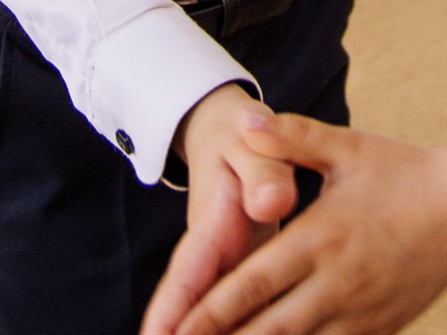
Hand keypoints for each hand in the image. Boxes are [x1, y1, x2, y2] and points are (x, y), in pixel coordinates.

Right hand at [141, 85, 302, 334]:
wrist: (231, 132)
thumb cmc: (240, 137)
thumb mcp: (251, 145)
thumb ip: (263, 173)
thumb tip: (273, 204)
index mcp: (208, 230)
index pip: (185, 281)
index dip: (172, 316)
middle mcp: (210, 259)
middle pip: (192, 314)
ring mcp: (224, 270)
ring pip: (215, 319)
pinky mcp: (242, 273)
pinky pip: (241, 313)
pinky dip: (247, 330)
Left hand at [158, 113, 446, 334]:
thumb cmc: (405, 174)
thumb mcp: (348, 148)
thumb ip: (292, 137)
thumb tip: (245, 121)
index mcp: (320, 238)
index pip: (250, 284)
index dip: (207, 313)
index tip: (172, 329)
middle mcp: (336, 284)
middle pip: (265, 330)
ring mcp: (358, 314)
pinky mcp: (376, 330)